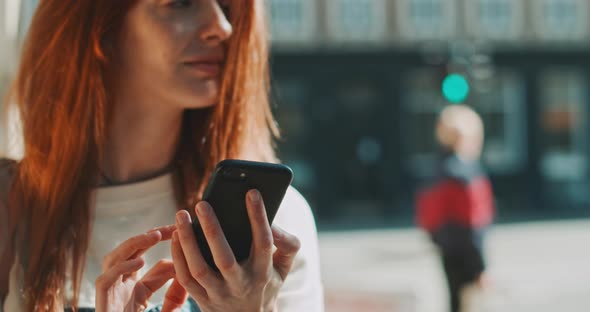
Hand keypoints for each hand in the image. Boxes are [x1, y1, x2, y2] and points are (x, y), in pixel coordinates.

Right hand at [95, 225, 188, 311]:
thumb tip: (181, 270)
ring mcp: (109, 292)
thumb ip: (172, 293)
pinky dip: (120, 269)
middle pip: (129, 251)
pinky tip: (139, 262)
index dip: (160, 239)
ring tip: (155, 236)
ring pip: (113, 258)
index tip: (181, 229)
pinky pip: (105, 280)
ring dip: (133, 244)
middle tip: (172, 227)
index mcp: (131, 284)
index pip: (144, 253)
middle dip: (149, 235)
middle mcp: (118, 284)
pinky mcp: (102, 303)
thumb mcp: (163, 308)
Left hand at [171, 189, 300, 311]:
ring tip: (182, 215)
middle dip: (212, 229)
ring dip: (188, 241)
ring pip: (199, 268)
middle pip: (224, 258)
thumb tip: (273, 222)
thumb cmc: (267, 283)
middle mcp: (241, 284)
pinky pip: (185, 278)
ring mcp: (219, 294)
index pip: (263, 242)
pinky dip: (178, 256)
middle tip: (202, 203)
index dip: (258, 216)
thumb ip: (288, 243)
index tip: (252, 192)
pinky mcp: (202, 300)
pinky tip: (176, 235)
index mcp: (263, 272)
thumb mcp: (284, 267)